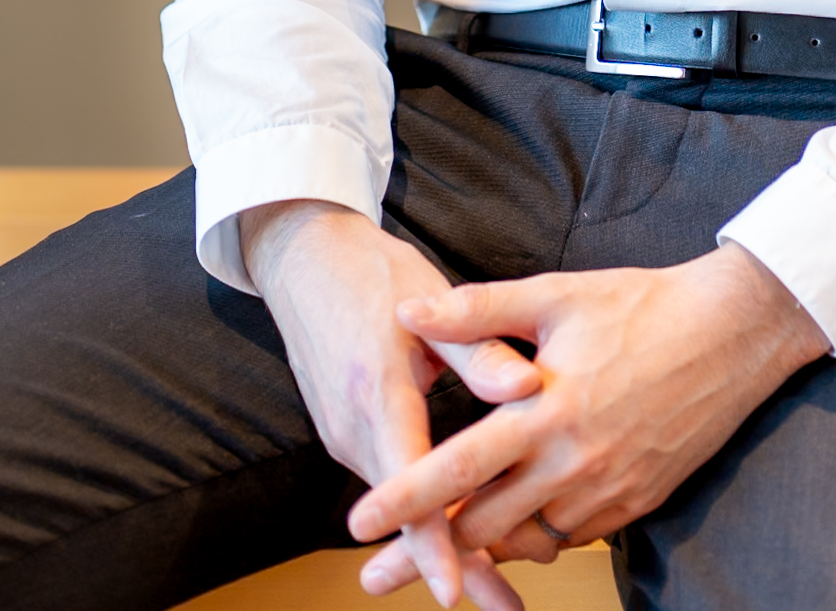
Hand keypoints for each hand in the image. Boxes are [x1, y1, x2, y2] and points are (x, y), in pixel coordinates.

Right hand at [240, 200, 541, 610]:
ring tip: (497, 578)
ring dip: (442, 539)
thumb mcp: (428, 304)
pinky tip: (460, 524)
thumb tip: (531, 386)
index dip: (434, 544)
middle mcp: (354, 429)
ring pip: (399, 503)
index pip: (409, 486)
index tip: (459, 590)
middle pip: (407, 514)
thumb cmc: (373, 274)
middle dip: (456, 561)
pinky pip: (389, 480)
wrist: (304, 259)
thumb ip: (478, 351)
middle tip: (505, 606)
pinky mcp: (347, 433)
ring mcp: (345, 435)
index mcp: (377, 395)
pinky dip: (423, 509)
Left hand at [347, 243, 829, 595]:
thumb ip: (477, 310)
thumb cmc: (640, 306)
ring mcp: (607, 491)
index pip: (460, 466)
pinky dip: (532, 540)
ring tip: (437, 555)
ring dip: (479, 550)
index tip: (357, 525)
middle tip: (372, 573)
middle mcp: (573, 462)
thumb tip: (408, 311)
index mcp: (546, 409)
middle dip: (424, 552)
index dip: (405, 499)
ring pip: (525, 543)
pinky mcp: (634, 505)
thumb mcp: (555, 295)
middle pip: (483, 527)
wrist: (731, 335)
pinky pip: (568, 539)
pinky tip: (510, 529)